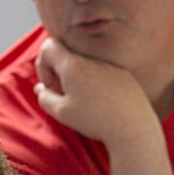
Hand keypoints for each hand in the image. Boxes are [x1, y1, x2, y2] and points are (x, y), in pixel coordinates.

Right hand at [34, 38, 159, 146]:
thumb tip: (41, 89)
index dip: (42, 65)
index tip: (50, 86)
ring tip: (83, 101)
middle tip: (63, 94)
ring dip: (78, 78)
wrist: (133, 128)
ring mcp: (110, 65)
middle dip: (59, 72)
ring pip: (86, 64)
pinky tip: (102, 103)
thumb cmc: (95, 120)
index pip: (48, 47)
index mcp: (73, 64)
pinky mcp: (124, 75)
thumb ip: (45, 97)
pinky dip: (96, 83)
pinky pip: (103, 72)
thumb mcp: (62, 112)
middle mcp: (92, 59)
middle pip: (67, 55)